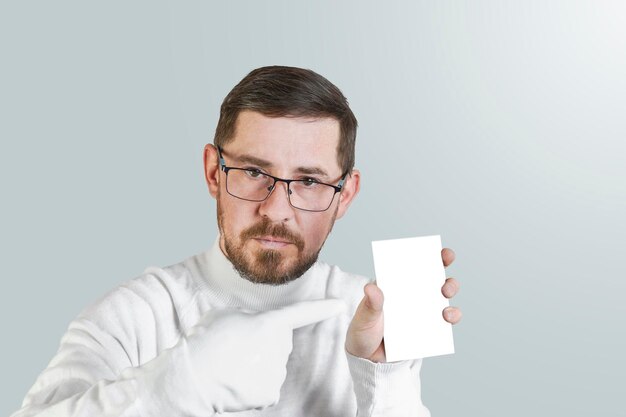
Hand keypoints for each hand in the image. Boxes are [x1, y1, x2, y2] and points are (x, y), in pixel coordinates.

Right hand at [185, 299, 345, 412]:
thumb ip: (251, 318)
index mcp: (269, 324)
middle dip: (265, 343)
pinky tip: (237, 381)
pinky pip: (267, 385)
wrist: (191, 379)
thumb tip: (259, 327)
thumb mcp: (227, 315)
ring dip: (257, 364)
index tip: (340, 306)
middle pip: (279, 343)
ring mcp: (276, 373)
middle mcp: (278, 348)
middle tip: (237, 347)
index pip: (301, 313)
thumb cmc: (205, 342)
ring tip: (232, 364)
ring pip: (273, 365)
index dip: (322, 308)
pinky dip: (254, 384)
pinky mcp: (270, 394)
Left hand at [345, 247, 462, 362]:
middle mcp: (412, 295)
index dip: (432, 256)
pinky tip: (447, 319)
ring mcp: (422, 311)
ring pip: (444, 298)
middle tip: (445, 284)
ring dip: (451, 295)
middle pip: (435, 279)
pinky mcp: (428, 330)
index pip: (415, 265)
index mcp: (395, 285)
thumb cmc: (363, 333)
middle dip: (446, 277)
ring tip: (445, 302)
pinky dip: (450, 318)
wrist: (367, 362)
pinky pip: (444, 322)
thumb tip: (371, 288)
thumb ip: (370, 305)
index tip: (443, 254)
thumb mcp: (363, 318)